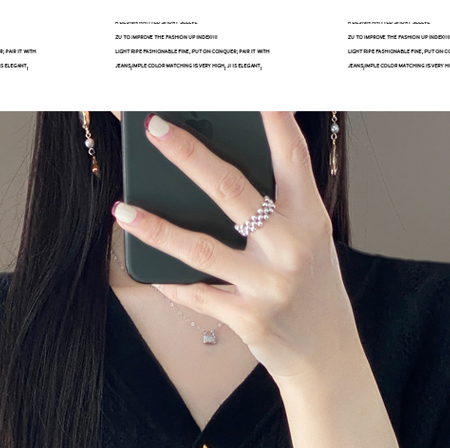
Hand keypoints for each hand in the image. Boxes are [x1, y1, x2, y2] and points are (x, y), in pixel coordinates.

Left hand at [111, 112, 362, 388]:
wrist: (325, 357)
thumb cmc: (311, 290)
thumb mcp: (309, 242)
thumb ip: (279, 208)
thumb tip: (215, 173)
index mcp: (310, 219)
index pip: (292, 159)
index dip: (274, 121)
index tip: (253, 88)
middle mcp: (290, 248)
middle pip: (232, 192)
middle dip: (189, 156)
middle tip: (155, 129)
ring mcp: (268, 285)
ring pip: (200, 248)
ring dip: (156, 228)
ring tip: (124, 209)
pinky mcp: (247, 318)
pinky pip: (197, 294)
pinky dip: (171, 282)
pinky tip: (149, 270)